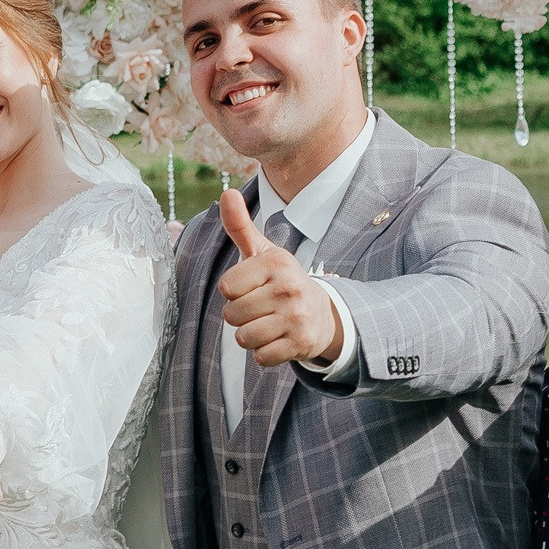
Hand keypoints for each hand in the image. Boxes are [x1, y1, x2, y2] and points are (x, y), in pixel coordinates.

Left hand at [217, 189, 343, 368]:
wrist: (322, 314)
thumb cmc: (281, 281)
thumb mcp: (262, 253)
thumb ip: (240, 226)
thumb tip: (226, 192)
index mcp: (276, 262)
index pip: (226, 287)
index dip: (234, 291)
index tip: (253, 287)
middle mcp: (288, 287)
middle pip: (232, 314)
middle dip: (241, 316)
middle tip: (262, 308)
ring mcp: (297, 317)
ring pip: (243, 338)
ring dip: (251, 335)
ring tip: (268, 324)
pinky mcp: (302, 343)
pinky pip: (261, 357)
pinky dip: (265, 353)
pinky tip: (279, 339)